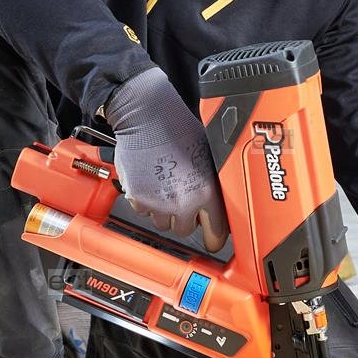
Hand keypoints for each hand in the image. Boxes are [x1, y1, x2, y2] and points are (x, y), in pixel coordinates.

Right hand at [103, 67, 229, 246]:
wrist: (147, 117)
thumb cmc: (179, 130)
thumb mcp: (209, 157)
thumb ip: (213, 186)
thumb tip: (220, 207)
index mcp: (207, 192)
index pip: (215, 233)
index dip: (214, 237)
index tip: (212, 240)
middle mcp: (182, 202)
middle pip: (184, 230)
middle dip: (184, 218)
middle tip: (182, 199)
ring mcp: (158, 202)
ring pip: (162, 223)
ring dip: (164, 211)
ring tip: (165, 187)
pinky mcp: (137, 198)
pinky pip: (143, 211)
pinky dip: (145, 202)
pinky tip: (151, 182)